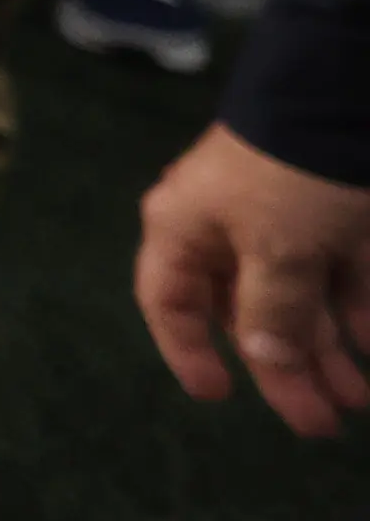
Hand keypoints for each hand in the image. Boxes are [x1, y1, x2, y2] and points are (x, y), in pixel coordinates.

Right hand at [135, 120, 369, 434]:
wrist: (342, 96)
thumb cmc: (288, 180)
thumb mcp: (275, 253)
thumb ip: (270, 316)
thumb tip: (268, 363)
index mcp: (188, 231)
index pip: (170, 301)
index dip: (187, 350)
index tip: (218, 396)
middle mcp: (230, 230)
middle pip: (248, 313)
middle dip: (286, 370)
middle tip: (322, 424)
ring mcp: (286, 223)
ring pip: (302, 301)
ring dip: (329, 352)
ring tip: (361, 399)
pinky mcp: (335, 216)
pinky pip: (342, 277)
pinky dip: (357, 312)